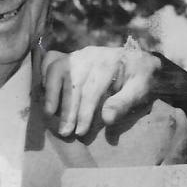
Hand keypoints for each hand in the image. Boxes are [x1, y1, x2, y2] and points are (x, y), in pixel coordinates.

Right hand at [43, 42, 160, 137]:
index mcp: (109, 62)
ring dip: (52, 93)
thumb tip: (106, 119)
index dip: (84, 112)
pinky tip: (45, 96)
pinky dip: (46, 78)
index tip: (80, 132)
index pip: (92, 89)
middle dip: (67, 109)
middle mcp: (91, 55)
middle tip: (65, 131)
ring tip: (50, 115)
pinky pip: (52, 63)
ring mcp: (79, 55)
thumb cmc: (140, 80)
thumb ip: (123, 104)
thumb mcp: (140, 91)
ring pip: (58, 70)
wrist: (140, 62)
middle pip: (73, 81)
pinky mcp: (72, 58)